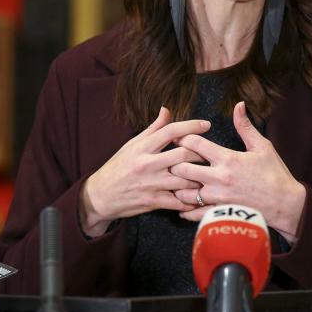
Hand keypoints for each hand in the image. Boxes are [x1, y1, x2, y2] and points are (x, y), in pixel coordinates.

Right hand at [79, 107, 207, 236]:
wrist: (100, 195)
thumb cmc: (118, 167)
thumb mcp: (132, 145)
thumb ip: (153, 129)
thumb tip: (167, 109)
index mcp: (142, 147)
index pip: (170, 131)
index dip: (191, 126)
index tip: (206, 124)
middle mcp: (147, 164)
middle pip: (183, 154)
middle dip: (201, 153)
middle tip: (211, 153)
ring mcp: (151, 183)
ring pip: (185, 179)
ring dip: (200, 178)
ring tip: (209, 175)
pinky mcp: (152, 202)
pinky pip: (178, 201)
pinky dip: (190, 200)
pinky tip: (199, 197)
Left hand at [170, 102, 306, 243]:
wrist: (286, 204)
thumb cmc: (274, 173)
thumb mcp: (262, 146)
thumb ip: (245, 126)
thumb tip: (239, 105)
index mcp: (227, 158)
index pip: (194, 144)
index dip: (182, 138)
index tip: (178, 138)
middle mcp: (219, 178)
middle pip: (182, 168)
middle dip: (175, 163)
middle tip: (172, 161)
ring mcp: (218, 198)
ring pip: (184, 193)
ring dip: (179, 187)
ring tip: (177, 183)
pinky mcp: (220, 213)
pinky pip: (194, 214)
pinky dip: (186, 210)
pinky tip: (183, 205)